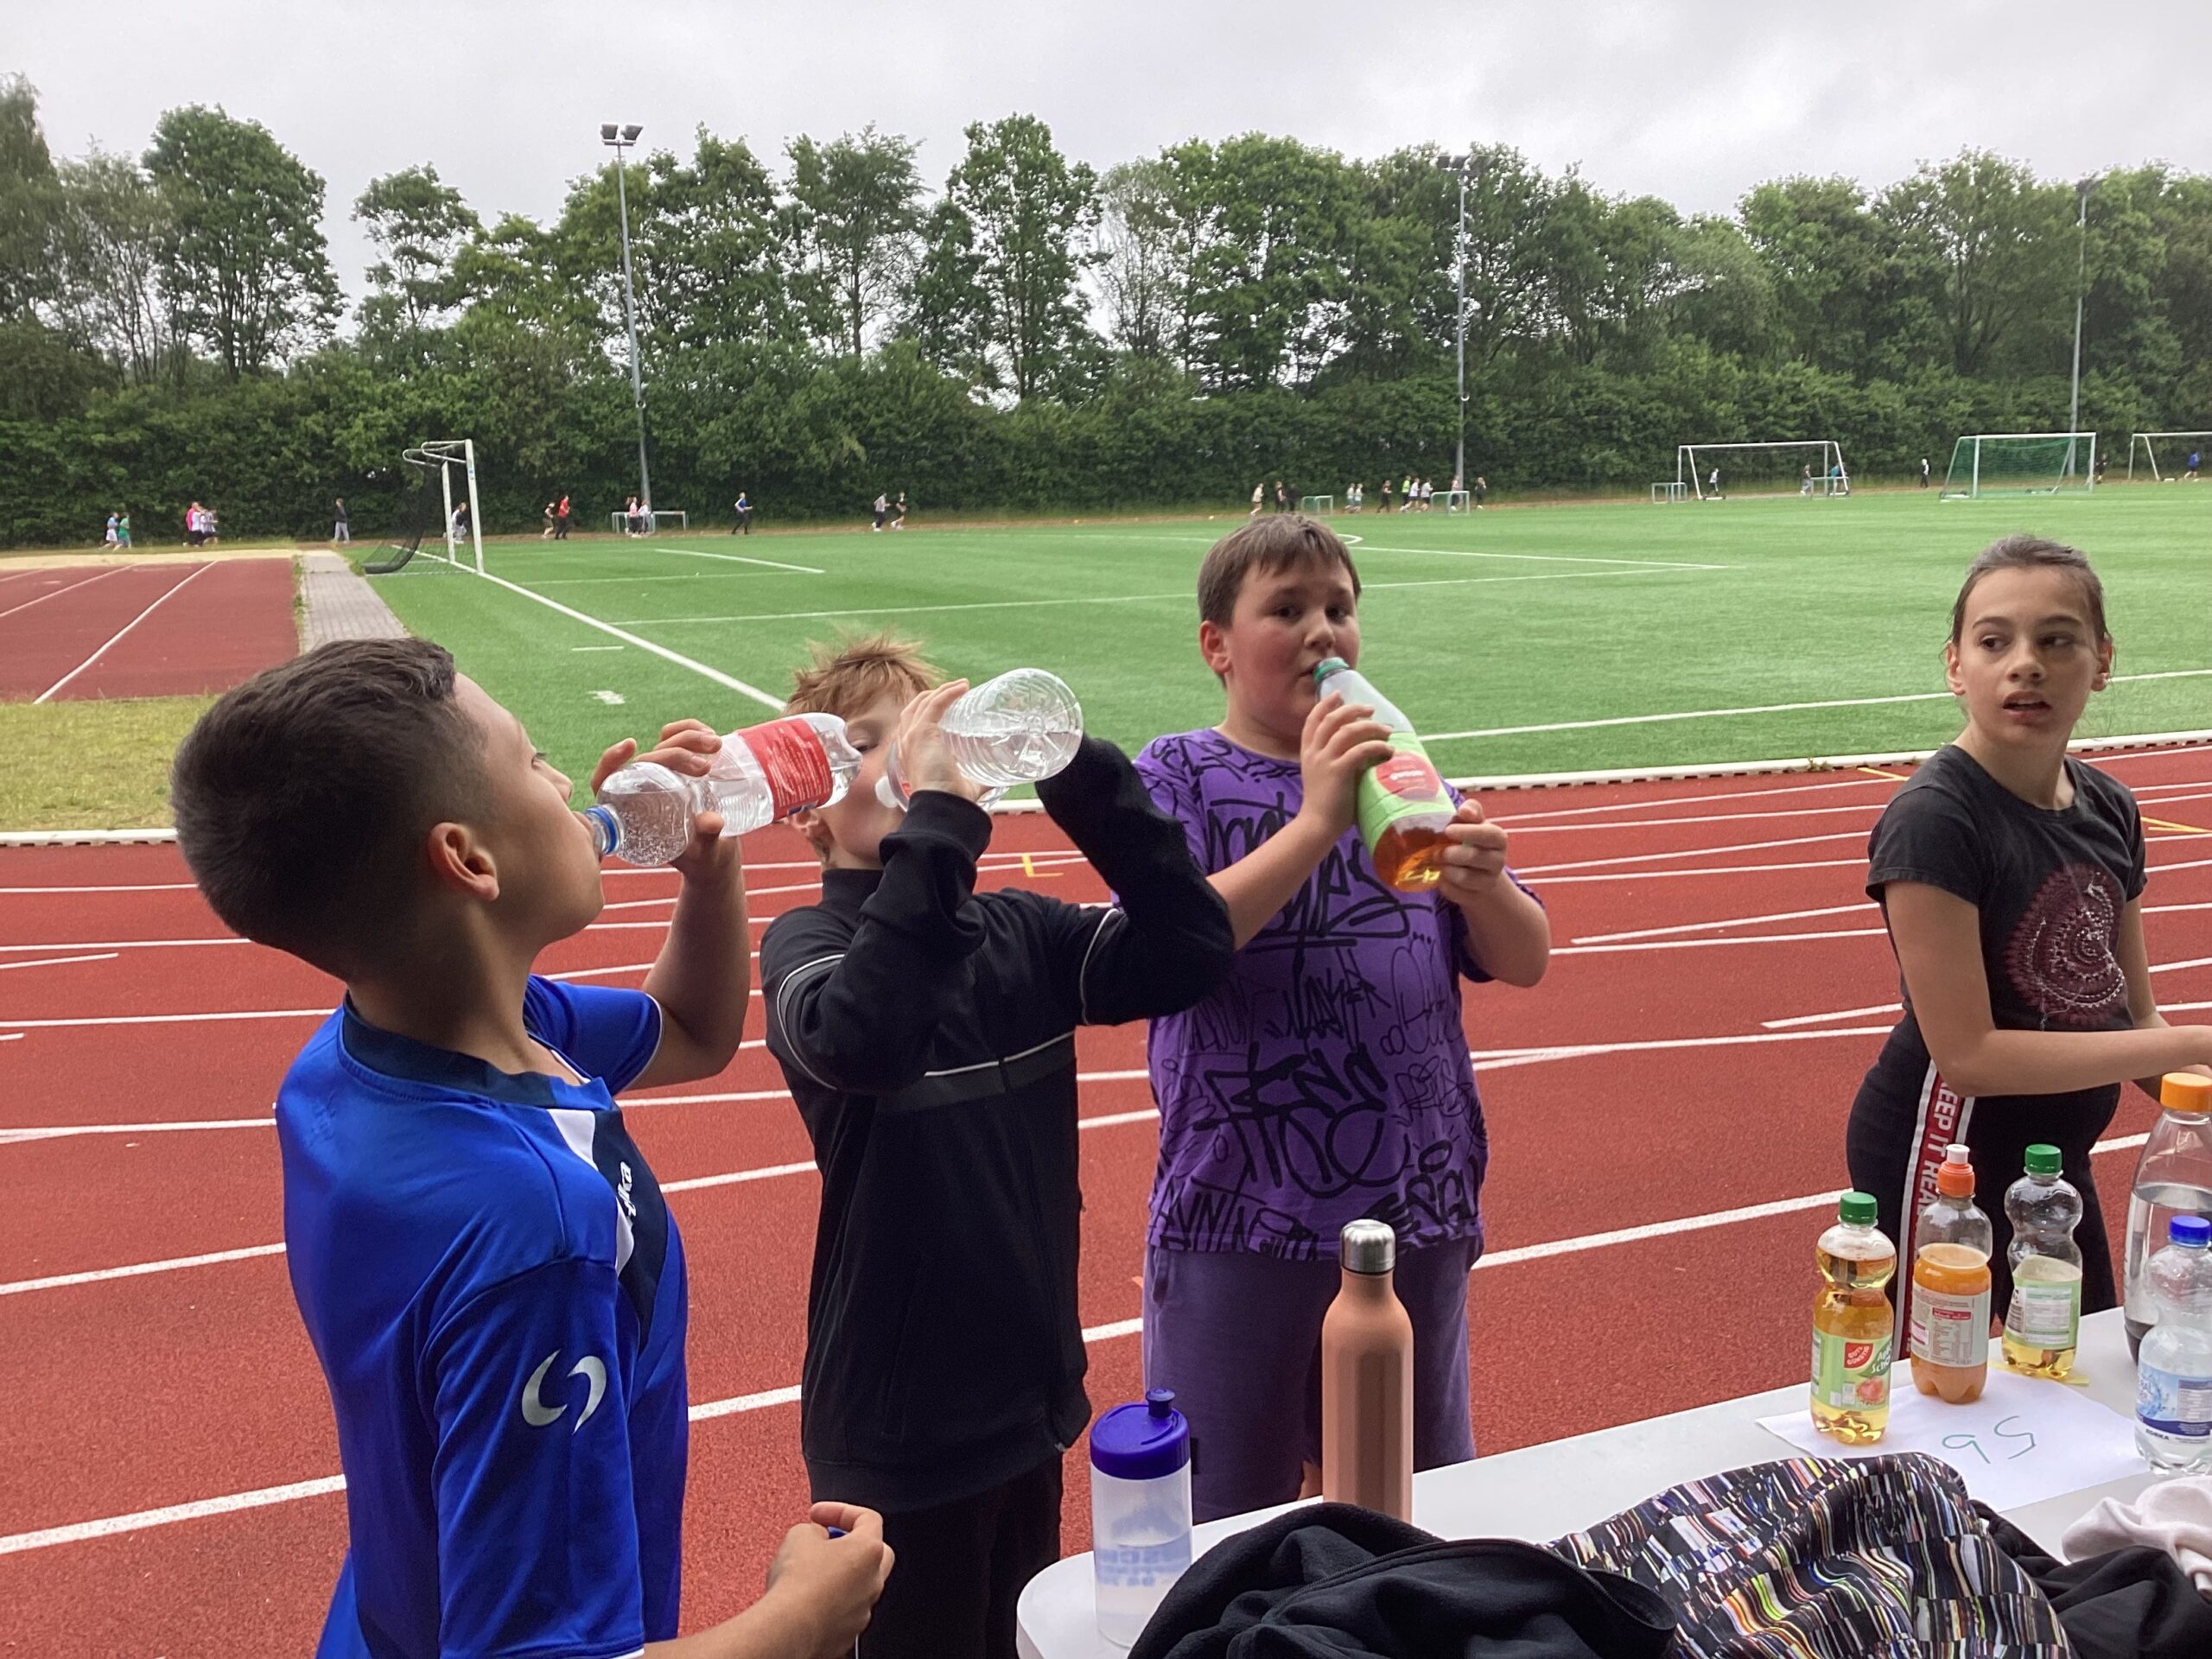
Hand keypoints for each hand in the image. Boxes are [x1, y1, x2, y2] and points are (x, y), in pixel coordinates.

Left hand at [593, 722, 740, 883]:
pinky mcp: (683, 766)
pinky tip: (710, 734)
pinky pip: (679, 738)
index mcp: (634, 813)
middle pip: (647, 758)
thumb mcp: (704, 854)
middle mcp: (644, 789)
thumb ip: (706, 838)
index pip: (606, 782)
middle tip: (705, 767)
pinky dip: (692, 730)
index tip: (631, 746)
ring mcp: (664, 774)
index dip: (610, 762)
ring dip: (687, 736)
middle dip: (675, 754)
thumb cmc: (704, 859)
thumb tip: (713, 822)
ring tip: (715, 745)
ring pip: (664, 742)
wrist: (717, 856)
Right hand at [763, 1503, 892, 1658]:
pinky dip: (830, 1603)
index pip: (867, 1519)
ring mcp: (863, 1609)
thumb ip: (815, 1530)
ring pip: (859, 1585)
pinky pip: (844, 1611)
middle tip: (828, 1543)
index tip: (819, 1515)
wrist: (788, 1628)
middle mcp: (873, 1581)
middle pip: (874, 1553)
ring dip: (840, 1576)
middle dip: (851, 1544)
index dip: (840, 1511)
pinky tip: (808, 1600)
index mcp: (869, 1550)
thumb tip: (815, 1538)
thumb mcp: (799, 1535)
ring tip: (810, 1574)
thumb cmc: (797, 1584)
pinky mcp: (849, 1632)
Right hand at [894, 681, 984, 802]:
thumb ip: (977, 779)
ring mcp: (911, 737)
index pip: (913, 726)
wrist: (942, 804)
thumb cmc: (951, 800)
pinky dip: (948, 693)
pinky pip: (934, 704)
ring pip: (923, 703)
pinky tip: (963, 688)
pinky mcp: (921, 732)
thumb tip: (998, 779)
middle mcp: (907, 744)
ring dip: (942, 691)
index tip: (949, 707)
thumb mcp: (964, 785)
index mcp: (913, 756)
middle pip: (914, 709)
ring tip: (961, 686)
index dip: (928, 712)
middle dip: (933, 697)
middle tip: (955, 693)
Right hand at [1295, 692, 1393, 839]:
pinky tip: (1388, 750)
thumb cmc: (1324, 807)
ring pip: (1347, 730)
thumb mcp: (1324, 777)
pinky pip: (1359, 750)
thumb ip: (1336, 762)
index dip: (1325, 705)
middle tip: (1370, 709)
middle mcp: (1314, 753)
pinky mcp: (1337, 771)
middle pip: (1332, 719)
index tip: (1338, 695)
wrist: (1316, 826)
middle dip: (1352, 710)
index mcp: (1307, 753)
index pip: (1312, 721)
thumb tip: (1362, 753)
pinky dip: (1376, 746)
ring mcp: (1324, 761)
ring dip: (1370, 726)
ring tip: (1386, 730)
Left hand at [1436, 798, 1508, 906]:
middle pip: (1474, 857)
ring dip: (1447, 870)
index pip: (1489, 834)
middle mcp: (1498, 861)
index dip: (1468, 832)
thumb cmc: (1472, 841)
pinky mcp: (1476, 898)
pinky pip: (1455, 892)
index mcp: (1498, 839)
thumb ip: (1471, 812)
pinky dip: (1444, 885)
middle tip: (1438, 851)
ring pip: (1464, 877)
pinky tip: (1442, 878)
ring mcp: (1489, 881)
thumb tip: (1464, 810)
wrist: (1480, 874)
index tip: (1448, 830)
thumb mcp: (1473, 823)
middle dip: (1450, 853)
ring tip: (1441, 864)